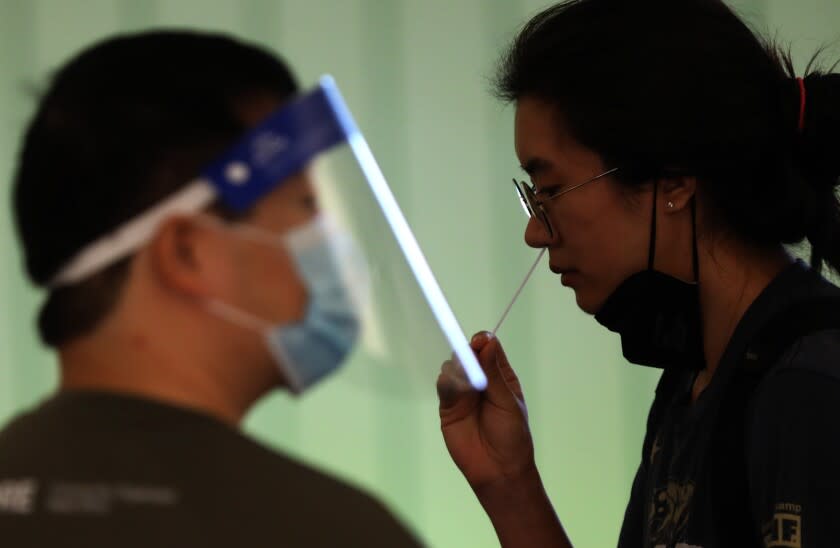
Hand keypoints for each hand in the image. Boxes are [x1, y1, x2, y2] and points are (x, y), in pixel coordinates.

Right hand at [437, 331, 535, 490]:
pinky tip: (453, 387)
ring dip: (455, 368)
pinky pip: (443, 386)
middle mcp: (480, 380)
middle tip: (466, 357)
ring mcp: (463, 393)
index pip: (488, 349)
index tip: (478, 342)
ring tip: (464, 381)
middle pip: (467, 354)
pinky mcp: (448, 406)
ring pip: (452, 368)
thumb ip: (493, 374)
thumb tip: (486, 342)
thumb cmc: (511, 435)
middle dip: (465, 352)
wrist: (497, 471)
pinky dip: (446, 382)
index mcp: (500, 376)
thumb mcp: (507, 402)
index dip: (482, 341)